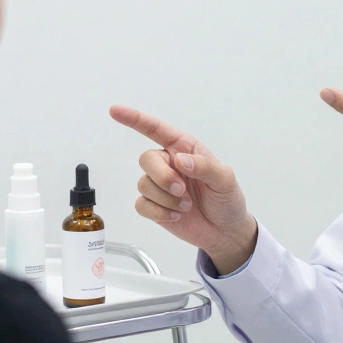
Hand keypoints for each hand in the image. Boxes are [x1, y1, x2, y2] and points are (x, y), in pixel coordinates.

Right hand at [109, 105, 257, 272]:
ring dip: (166, 198)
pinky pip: (142, 204)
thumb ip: (205, 166)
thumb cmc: (227, 199)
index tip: (115, 111)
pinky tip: (176, 216)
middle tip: (182, 191)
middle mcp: (169, 163)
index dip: (134, 119)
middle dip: (162, 176)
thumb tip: (179, 160)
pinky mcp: (154, 206)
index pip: (156, 129)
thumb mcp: (225, 179)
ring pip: (144, 184)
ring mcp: (159, 185)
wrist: (224, 231)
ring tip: (186, 206)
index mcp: (184, 148)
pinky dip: (159, 212)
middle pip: (146, 159)